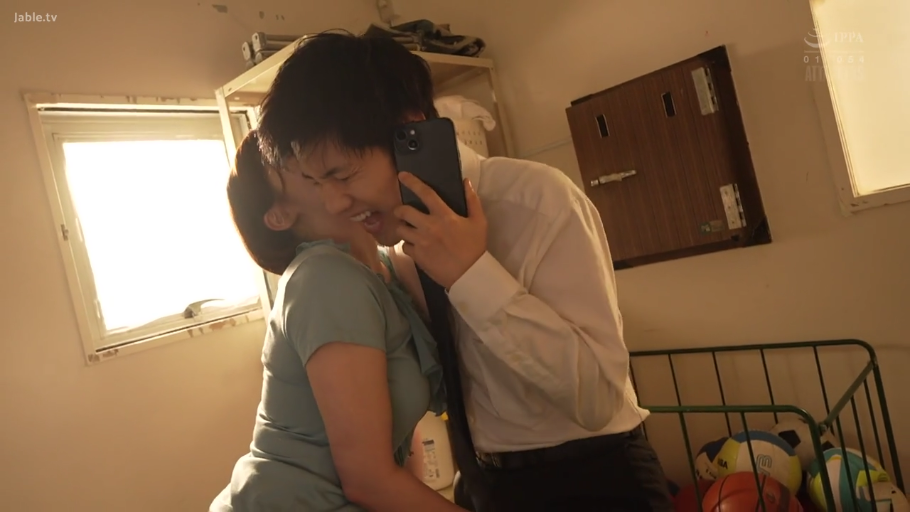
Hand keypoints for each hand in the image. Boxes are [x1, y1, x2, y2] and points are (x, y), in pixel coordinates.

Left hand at [394, 172, 486, 288]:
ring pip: (401, 229)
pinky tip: (415, 246)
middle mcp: (429, 226)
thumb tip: (466, 182)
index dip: (412, 182)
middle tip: (402, 212)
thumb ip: (472, 200)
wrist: (469, 274)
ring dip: (403, 228)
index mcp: (444, 215)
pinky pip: (405, 247)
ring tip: (408, 230)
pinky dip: (408, 245)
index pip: (425, 193)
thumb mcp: (479, 221)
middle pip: (404, 211)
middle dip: (399, 210)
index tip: (402, 176)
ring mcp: (421, 242)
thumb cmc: (475, 247)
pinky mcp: (417, 256)